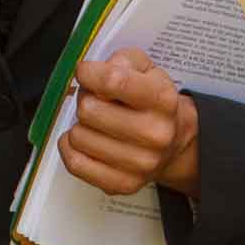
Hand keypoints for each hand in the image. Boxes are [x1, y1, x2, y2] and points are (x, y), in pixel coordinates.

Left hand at [57, 48, 199, 196]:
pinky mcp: (123, 184)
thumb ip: (121, 60)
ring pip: (79, 136)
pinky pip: (76, 163)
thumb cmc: (152, 101)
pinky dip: (70, 147)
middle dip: (85, 99)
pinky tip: (83, 138)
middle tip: (95, 100)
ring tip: (95, 122)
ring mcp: (140, 163)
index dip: (89, 73)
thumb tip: (94, 73)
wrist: (173, 141)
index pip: (113, 81)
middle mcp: (155, 133)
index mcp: (162, 99)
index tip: (86, 72)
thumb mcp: (145, 68)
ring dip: (80, 125)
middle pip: (89, 109)